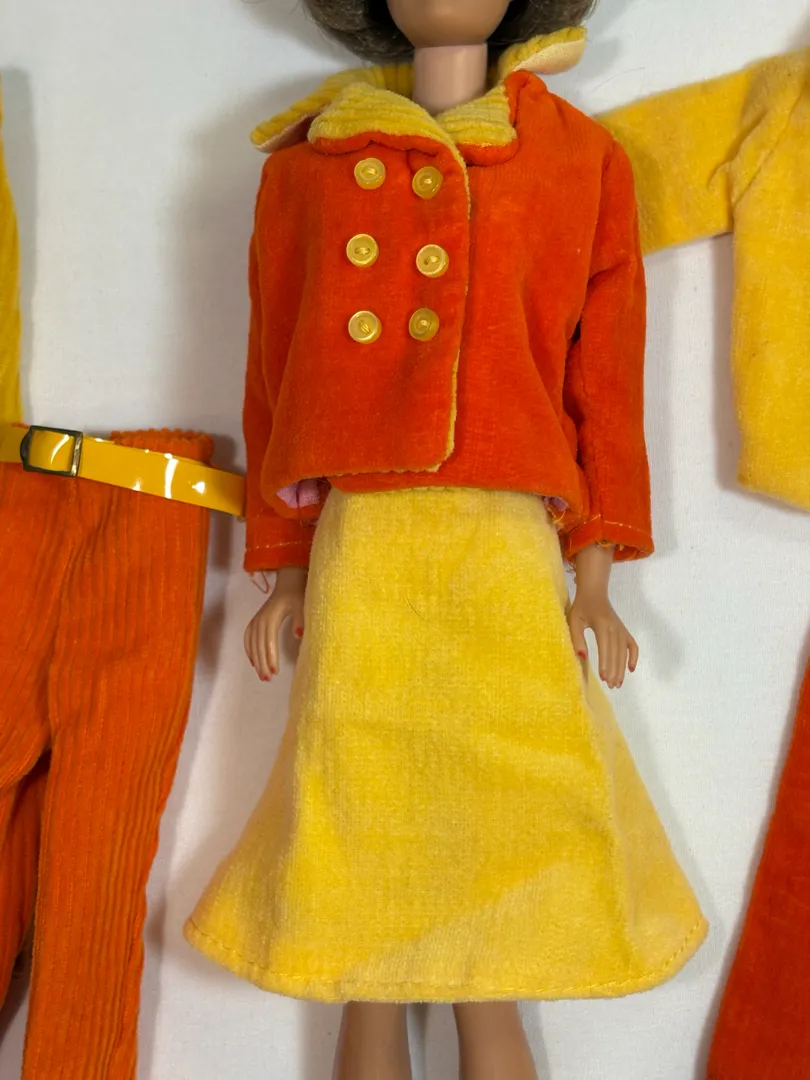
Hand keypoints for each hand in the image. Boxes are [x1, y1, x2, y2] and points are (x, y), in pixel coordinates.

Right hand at [244, 567, 306, 681]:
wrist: (288, 583)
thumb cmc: (296, 596)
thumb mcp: (302, 606)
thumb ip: (300, 620)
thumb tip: (298, 635)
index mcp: (271, 618)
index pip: (269, 642)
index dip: (270, 657)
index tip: (275, 671)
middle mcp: (260, 620)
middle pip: (259, 645)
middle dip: (262, 663)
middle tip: (268, 678)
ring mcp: (256, 620)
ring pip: (252, 644)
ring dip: (256, 660)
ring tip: (262, 675)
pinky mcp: (255, 621)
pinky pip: (248, 638)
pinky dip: (249, 650)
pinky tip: (253, 662)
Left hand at [567, 593, 637, 688]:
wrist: (594, 593)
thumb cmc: (581, 607)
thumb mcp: (574, 621)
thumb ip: (577, 639)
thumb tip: (583, 657)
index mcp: (602, 625)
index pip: (605, 647)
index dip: (605, 663)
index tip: (604, 678)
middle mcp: (614, 628)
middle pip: (616, 653)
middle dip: (614, 670)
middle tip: (610, 686)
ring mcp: (621, 629)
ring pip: (623, 652)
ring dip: (622, 668)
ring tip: (617, 683)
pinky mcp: (624, 630)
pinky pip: (632, 645)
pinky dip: (633, 657)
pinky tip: (631, 669)